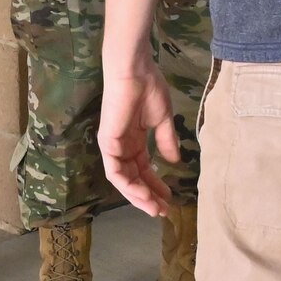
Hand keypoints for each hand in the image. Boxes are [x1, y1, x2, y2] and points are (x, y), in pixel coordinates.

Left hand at [98, 61, 179, 217]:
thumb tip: (173, 162)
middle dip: (148, 195)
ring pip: (123, 180)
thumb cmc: (148, 88)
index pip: (143, 168)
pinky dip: (129, 186)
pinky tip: (143, 194)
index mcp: (134, 139)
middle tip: (162, 210)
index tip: (169, 198)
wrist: (135, 71)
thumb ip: (166, 141)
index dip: (155, 184)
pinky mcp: (107, 143)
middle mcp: (122, 146)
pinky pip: (116, 172)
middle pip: (134, 178)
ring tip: (155, 208)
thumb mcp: (162, 119)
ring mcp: (113, 146)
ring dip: (138, 196)